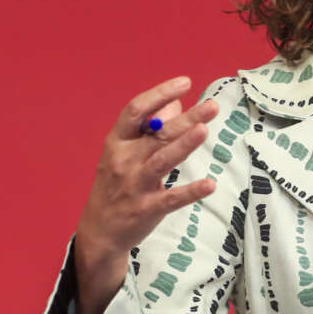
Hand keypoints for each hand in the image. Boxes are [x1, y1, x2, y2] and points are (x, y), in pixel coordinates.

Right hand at [74, 76, 218, 313]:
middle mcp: (124, 160)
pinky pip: (170, 199)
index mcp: (118, 142)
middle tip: (213, 106)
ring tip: (204, 130)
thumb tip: (175, 102)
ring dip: (183, 145)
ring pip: (162, 161)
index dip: (160, 94)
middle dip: (186, 118)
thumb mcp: (125, 152)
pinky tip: (209, 185)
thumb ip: (149, 128)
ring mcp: (134, 186)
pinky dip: (189, 192)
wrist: (99, 231)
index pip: (136, 111)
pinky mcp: (146, 209)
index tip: (185, 82)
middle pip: (157, 134)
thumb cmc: (118, 183)